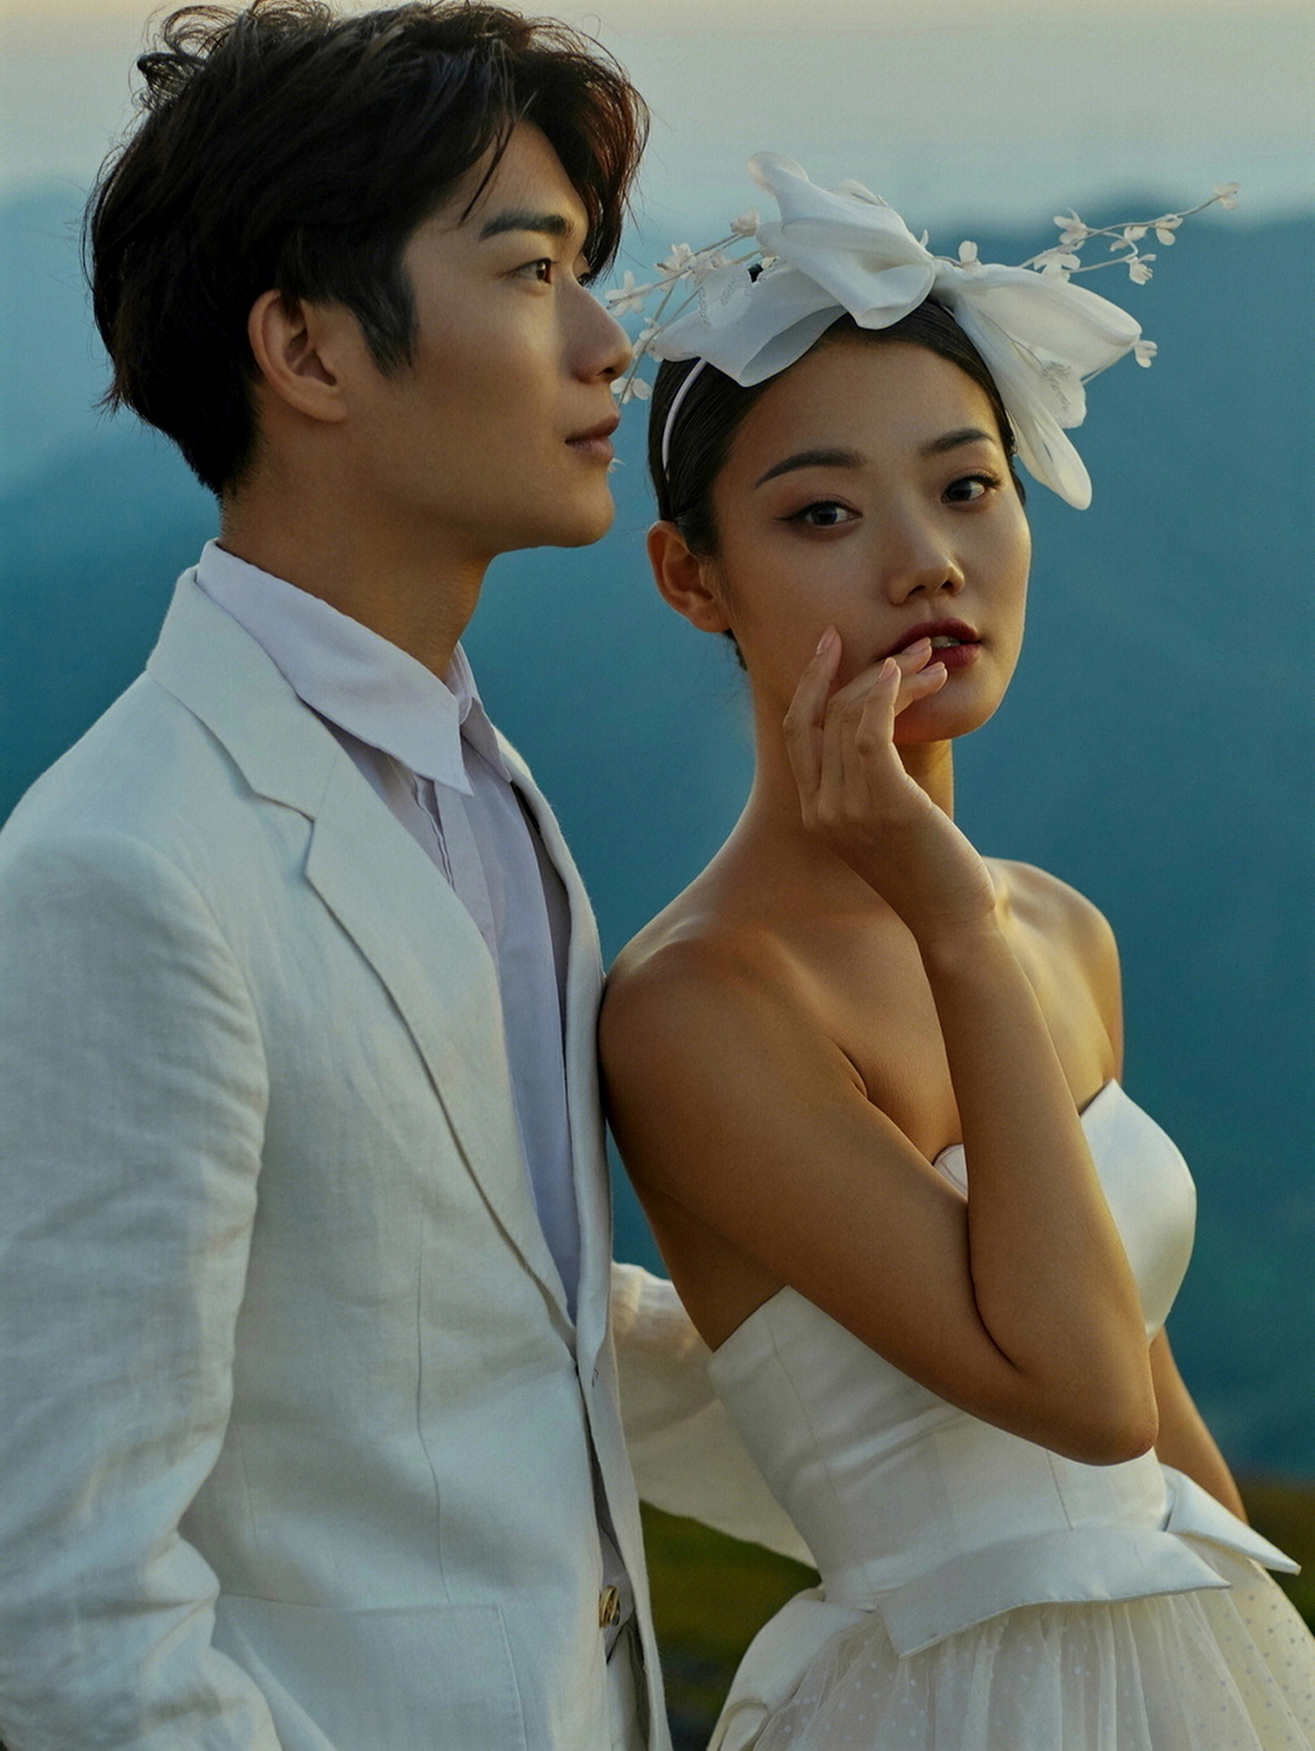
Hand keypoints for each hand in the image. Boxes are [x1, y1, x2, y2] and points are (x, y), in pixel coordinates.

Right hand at [782, 628, 997, 941]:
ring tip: (929, 662)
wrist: (953, 919)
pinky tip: (914, 678)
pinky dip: (891, 694)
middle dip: (850, 670)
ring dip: (891, 678)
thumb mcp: (890, 821)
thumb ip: (872, 781)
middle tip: (893, 645)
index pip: (798, 731)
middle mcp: (822, 809)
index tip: (829, 644)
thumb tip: (882, 724)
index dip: (810, 682)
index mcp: (815, 813)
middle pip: (822, 715)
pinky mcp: (883, 803)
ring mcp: (847, 808)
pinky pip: (873, 731)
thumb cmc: (931, 867)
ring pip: (851, 716)